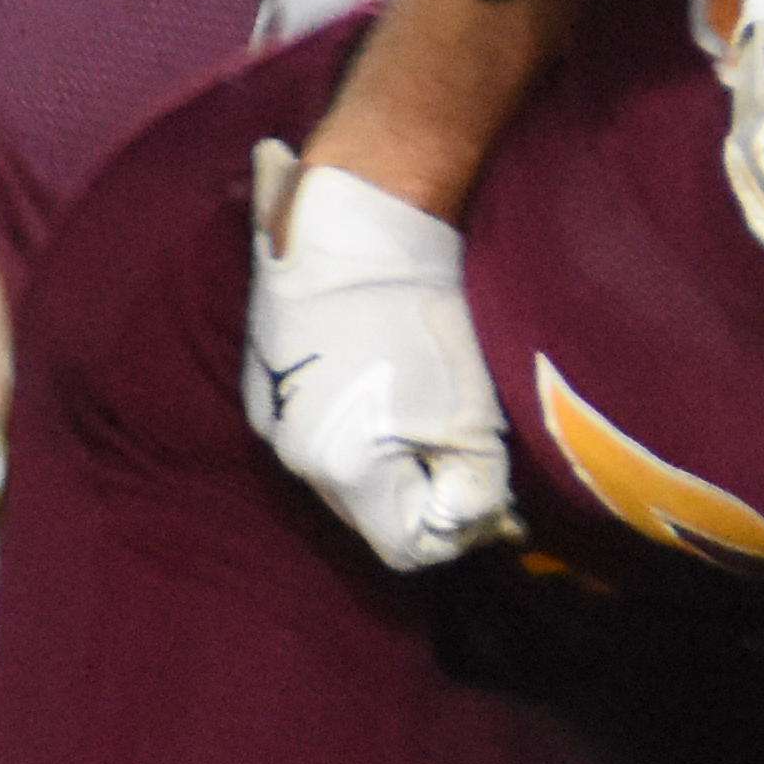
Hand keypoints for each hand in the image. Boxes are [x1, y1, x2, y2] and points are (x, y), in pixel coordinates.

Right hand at [247, 141, 519, 567]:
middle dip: (427, 496)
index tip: (497, 501)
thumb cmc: (419, 315)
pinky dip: (363, 430)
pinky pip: (322, 431)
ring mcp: (271, 414)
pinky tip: (394, 390)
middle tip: (477, 460)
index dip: (458, 531)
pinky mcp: (266, 378)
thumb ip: (474, 489)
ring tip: (438, 419)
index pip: (405, 545)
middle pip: (372, 511)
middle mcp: (291, 455)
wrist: (356, 218)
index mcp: (337, 472)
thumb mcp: (468, 415)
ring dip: (395, 463)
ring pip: (346, 472)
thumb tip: (476, 525)